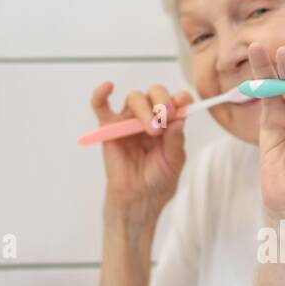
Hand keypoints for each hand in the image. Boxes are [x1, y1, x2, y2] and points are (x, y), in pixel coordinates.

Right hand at [90, 81, 193, 216]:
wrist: (139, 198)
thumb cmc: (158, 180)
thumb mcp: (174, 161)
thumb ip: (176, 141)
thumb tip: (180, 119)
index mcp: (168, 122)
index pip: (174, 101)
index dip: (180, 97)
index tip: (184, 101)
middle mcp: (149, 116)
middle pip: (154, 93)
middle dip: (162, 100)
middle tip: (166, 115)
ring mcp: (129, 120)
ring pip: (134, 98)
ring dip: (144, 108)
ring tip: (152, 130)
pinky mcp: (109, 127)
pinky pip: (101, 106)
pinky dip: (101, 94)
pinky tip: (107, 87)